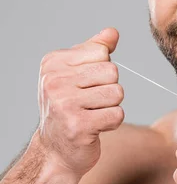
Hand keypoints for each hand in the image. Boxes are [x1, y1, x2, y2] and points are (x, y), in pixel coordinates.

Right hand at [36, 27, 123, 176]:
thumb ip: (94, 50)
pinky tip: (95, 127)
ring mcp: (64, 104)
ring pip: (117, 93)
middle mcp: (54, 81)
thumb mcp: (75, 74)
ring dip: (111, 107)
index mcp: (53, 63)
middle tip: (91, 103)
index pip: (102, 52)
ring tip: (92, 114)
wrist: (55, 150)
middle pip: (112, 72)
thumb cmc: (68, 108)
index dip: (102, 71)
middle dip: (109, 89)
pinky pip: (117, 115)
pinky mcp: (78, 126)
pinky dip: (112, 122)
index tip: (85, 86)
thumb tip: (112, 33)